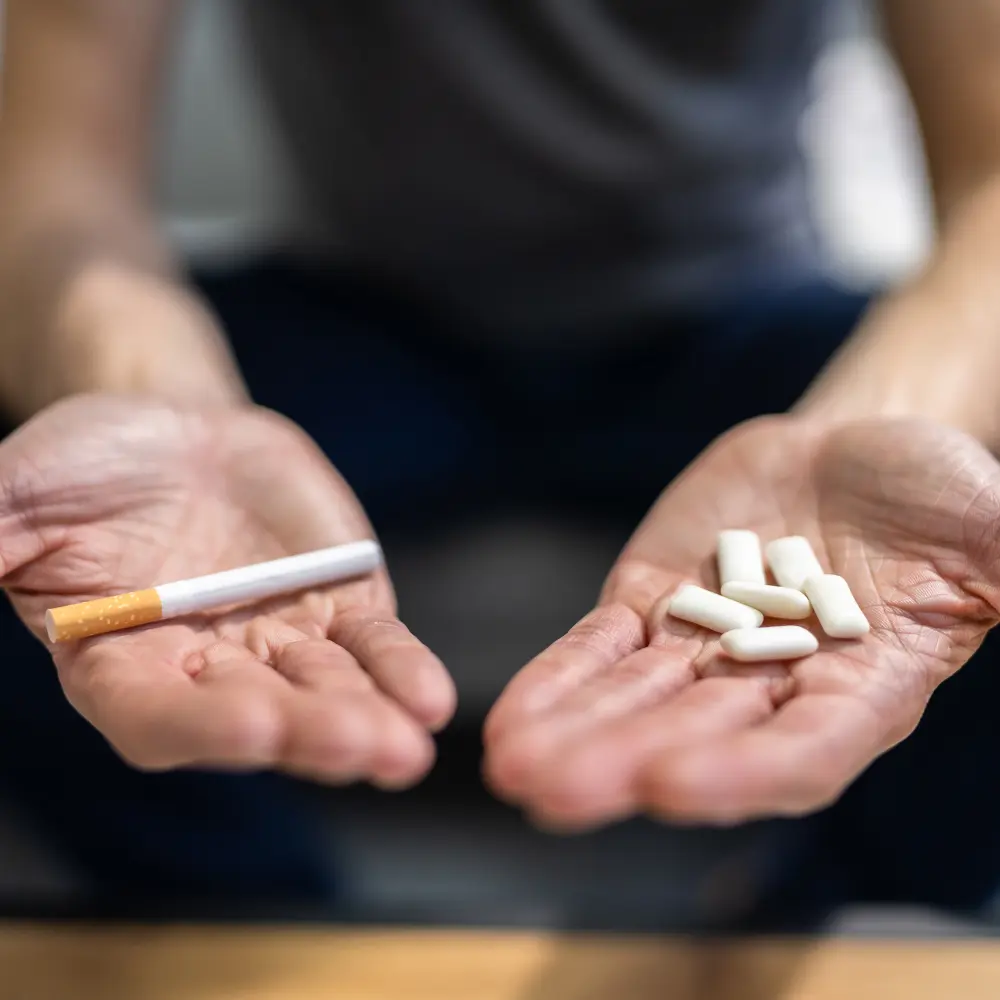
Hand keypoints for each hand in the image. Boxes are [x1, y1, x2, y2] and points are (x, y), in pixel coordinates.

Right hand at [0, 395, 454, 785]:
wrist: (176, 427)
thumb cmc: (87, 463)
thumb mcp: (18, 493)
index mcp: (120, 662)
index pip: (156, 713)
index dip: (200, 723)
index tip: (249, 725)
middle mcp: (207, 668)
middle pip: (258, 712)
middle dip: (307, 731)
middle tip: (362, 748)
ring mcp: (282, 642)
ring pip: (327, 691)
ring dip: (368, 718)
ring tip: (407, 746)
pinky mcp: (339, 606)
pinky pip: (374, 646)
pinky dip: (402, 670)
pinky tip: (431, 699)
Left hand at [484, 416, 999, 827]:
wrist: (851, 453)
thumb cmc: (934, 499)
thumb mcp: (988, 531)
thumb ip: (999, 568)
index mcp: (861, 690)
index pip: (802, 750)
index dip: (743, 770)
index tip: (675, 783)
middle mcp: (773, 685)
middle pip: (696, 736)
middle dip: (626, 764)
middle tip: (556, 792)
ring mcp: (704, 647)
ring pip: (632, 702)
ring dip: (573, 736)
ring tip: (513, 770)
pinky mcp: (652, 604)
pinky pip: (599, 649)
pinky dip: (558, 682)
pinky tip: (510, 723)